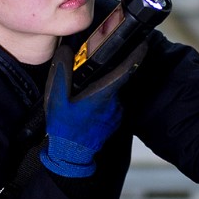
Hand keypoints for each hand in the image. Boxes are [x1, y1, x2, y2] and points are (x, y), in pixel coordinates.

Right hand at [40, 37, 146, 177]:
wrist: (70, 155)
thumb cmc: (63, 127)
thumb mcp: (55, 97)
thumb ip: (61, 72)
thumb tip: (65, 51)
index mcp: (102, 94)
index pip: (125, 70)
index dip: (136, 55)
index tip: (143, 43)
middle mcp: (114, 103)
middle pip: (116, 80)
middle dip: (106, 73)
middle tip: (89, 73)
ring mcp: (116, 114)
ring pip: (112, 93)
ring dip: (102, 90)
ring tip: (83, 96)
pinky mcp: (115, 122)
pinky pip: (111, 105)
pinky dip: (102, 102)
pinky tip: (86, 109)